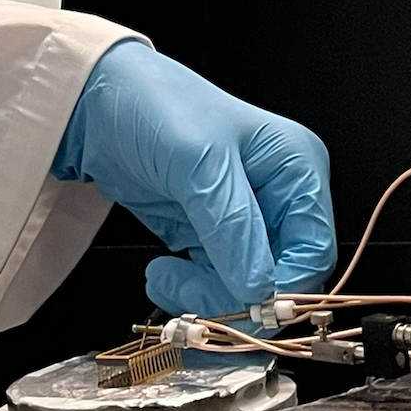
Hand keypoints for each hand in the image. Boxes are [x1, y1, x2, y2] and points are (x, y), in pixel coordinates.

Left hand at [52, 40, 335, 317]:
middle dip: (239, 296)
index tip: (247, 306)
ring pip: (249, 288)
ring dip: (208, 298)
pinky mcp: (213, 235)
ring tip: (166, 280)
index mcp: (296, 166)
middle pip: (283, 275)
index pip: (312, 248)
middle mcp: (278, 194)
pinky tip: (163, 275)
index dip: (285, 285)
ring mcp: (245, 218)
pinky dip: (192, 292)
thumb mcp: (197, 161)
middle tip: (195, 303)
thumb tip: (261, 288)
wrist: (98, 105)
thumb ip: (232, 226)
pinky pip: (218, 284)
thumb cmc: (154, 106)